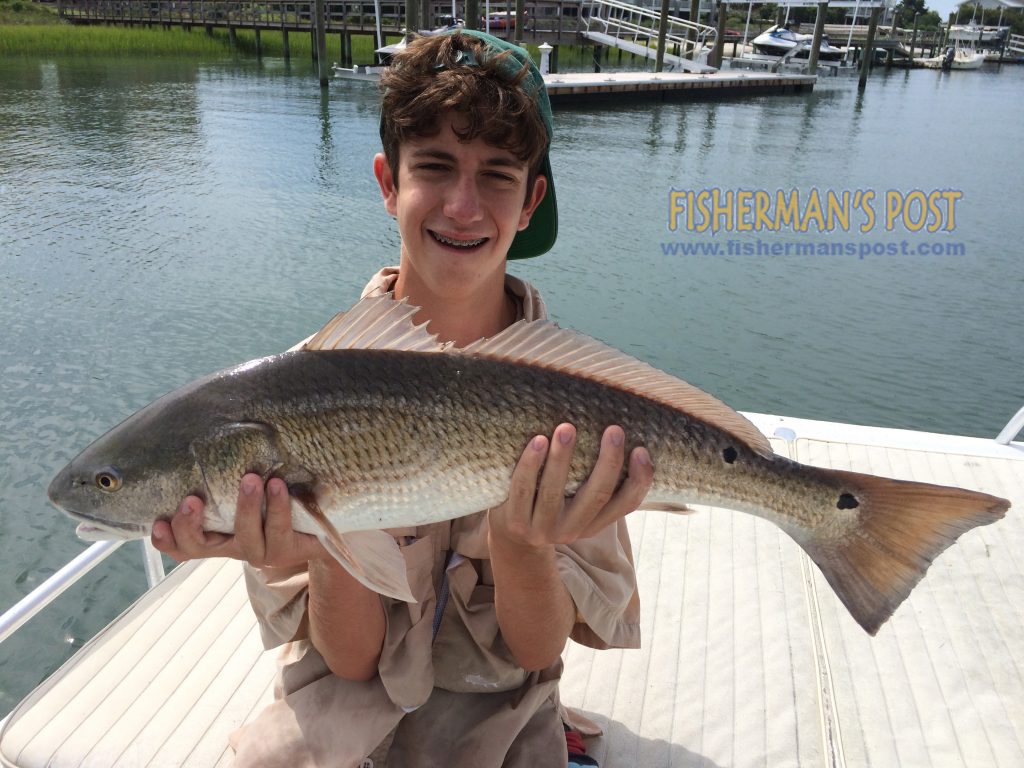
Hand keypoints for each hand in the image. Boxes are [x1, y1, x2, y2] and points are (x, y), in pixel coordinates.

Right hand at [151, 474, 325, 567]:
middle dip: (190, 524)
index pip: (181, 546)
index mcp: (216, 535)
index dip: (165, 539)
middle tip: (192, 498)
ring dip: (246, 506)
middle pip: (198, 547)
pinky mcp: (286, 551)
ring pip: (245, 536)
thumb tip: (207, 427)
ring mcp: (260, 552)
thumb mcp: (244, 486)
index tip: (158, 520)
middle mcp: (233, 547)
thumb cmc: (275, 496)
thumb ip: (224, 472)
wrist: (320, 524)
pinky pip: (279, 531)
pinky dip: (278, 506)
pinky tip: (278, 485)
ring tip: (251, 478)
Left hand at [489, 423, 653, 549]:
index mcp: (594, 524)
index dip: (639, 480)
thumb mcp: (577, 502)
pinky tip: (538, 441)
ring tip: (567, 428)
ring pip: (554, 493)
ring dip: (561, 459)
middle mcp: (572, 530)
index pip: (625, 505)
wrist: (512, 538)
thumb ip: (596, 479)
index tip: (641, 450)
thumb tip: (626, 433)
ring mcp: (542, 529)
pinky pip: (523, 490)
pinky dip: (530, 465)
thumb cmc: (552, 504)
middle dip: (608, 462)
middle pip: (596, 496)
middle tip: (614, 430)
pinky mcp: (514, 522)